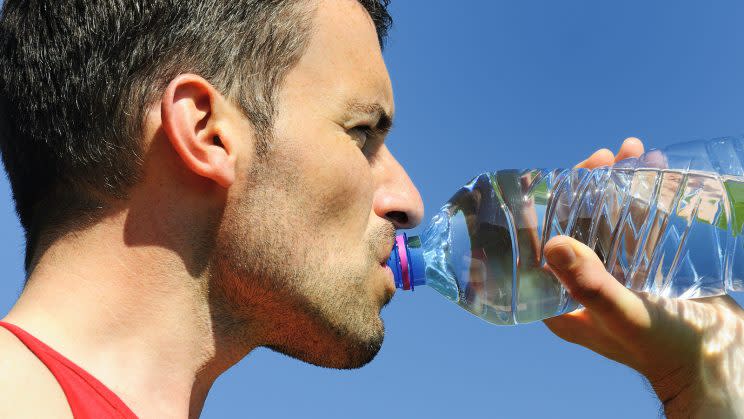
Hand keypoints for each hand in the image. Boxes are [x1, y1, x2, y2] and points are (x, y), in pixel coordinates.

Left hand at [544, 138, 743, 417]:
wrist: (720, 365)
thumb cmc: (666, 350)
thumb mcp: (623, 315)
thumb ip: (590, 283)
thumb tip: (551, 243)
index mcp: (562, 301)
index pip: (540, 247)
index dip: (545, 208)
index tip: (559, 174)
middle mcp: (582, 285)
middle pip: (574, 224)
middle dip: (586, 186)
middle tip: (605, 156)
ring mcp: (615, 274)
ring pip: (607, 219)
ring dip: (616, 184)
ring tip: (632, 152)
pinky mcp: (645, 267)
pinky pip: (636, 226)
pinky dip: (641, 198)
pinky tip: (651, 170)